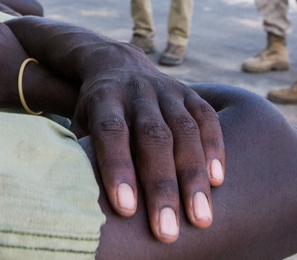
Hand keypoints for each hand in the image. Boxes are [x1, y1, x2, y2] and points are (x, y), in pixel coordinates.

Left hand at [69, 43, 224, 241]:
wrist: (117, 65)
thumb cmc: (94, 113)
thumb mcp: (79, 124)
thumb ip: (83, 153)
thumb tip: (81, 198)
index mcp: (104, 98)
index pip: (111, 132)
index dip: (117, 168)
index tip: (125, 209)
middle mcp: (137, 91)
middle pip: (153, 136)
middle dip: (161, 186)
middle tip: (166, 231)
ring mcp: (166, 90)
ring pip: (184, 130)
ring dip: (193, 176)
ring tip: (200, 218)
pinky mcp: (189, 93)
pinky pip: (206, 118)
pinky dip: (214, 148)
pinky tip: (217, 181)